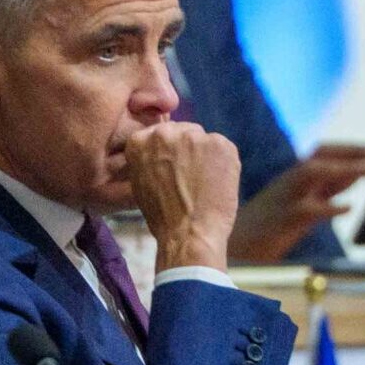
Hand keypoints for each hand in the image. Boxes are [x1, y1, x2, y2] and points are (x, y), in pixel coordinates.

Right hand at [124, 122, 240, 271]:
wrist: (188, 233)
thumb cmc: (163, 216)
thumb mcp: (141, 183)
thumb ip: (149, 159)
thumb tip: (164, 152)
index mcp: (140, 140)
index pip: (160, 134)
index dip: (170, 151)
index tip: (174, 166)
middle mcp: (165, 132)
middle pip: (183, 131)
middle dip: (188, 149)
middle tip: (192, 175)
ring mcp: (194, 136)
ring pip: (204, 140)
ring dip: (207, 155)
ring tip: (206, 182)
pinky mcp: (219, 143)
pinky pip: (223, 149)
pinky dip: (224, 163)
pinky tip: (219, 183)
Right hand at [227, 143, 364, 263]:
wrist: (231, 250)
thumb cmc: (263, 232)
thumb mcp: (297, 207)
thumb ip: (323, 192)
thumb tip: (353, 179)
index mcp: (292, 181)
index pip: (322, 155)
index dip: (350, 149)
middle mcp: (288, 184)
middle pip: (321, 156)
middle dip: (352, 150)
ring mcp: (284, 201)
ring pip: (314, 173)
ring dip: (345, 169)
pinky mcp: (281, 223)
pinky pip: (306, 210)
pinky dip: (329, 207)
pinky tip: (348, 207)